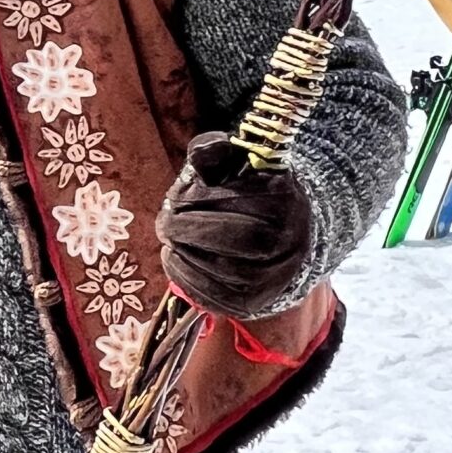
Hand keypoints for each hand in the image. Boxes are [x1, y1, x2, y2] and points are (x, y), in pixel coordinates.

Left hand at [156, 131, 314, 319]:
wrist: (282, 235)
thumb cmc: (249, 193)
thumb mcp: (235, 163)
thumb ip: (214, 152)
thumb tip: (201, 151)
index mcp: (284, 199)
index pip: (235, 201)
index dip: (196, 198)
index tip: (175, 195)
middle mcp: (286, 240)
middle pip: (231, 238)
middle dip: (187, 228)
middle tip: (165, 223)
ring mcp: (274, 276)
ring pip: (223, 270)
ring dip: (185, 254)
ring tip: (170, 241)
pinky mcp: (253, 302)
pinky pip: (216, 297)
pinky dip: (187, 279)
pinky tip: (175, 260)